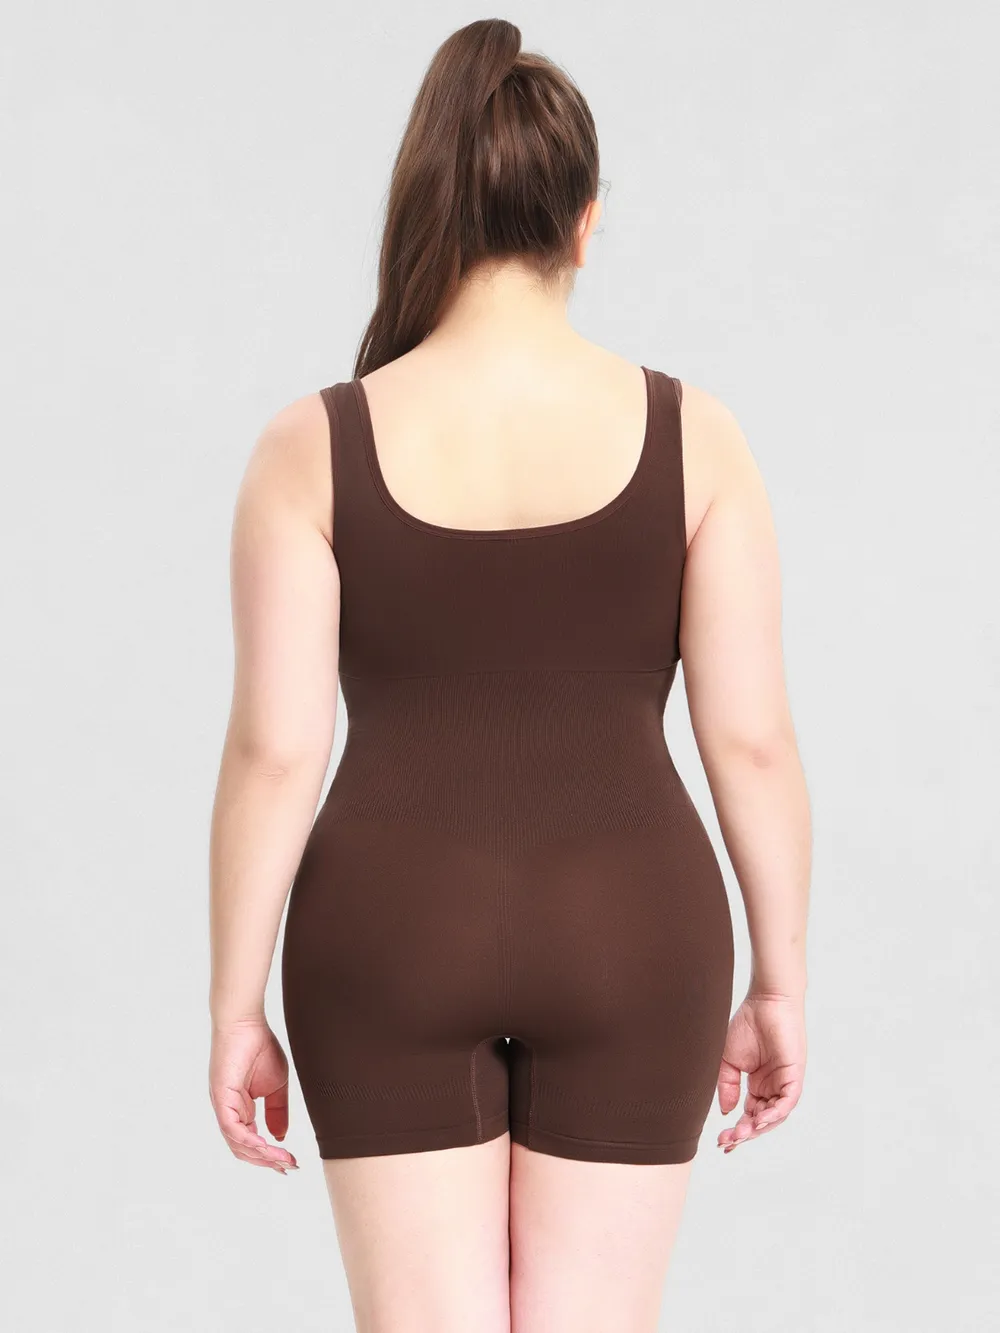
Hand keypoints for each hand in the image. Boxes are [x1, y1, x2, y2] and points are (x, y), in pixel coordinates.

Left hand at [209, 1016, 299, 1172]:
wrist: (246, 1023)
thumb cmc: (259, 1047)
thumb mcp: (276, 1086)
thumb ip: (277, 1112)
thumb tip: (279, 1138)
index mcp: (240, 1109)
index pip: (252, 1142)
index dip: (270, 1156)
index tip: (291, 1163)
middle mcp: (229, 1112)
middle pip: (244, 1149)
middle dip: (267, 1162)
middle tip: (289, 1166)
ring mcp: (223, 1107)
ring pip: (238, 1144)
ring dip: (261, 1156)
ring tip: (282, 1159)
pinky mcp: (221, 1099)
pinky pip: (232, 1129)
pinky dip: (249, 1142)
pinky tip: (266, 1147)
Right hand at [716, 992, 805, 1152]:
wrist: (765, 1001)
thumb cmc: (747, 1024)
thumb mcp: (728, 1060)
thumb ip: (726, 1086)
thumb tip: (726, 1112)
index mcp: (758, 1084)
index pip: (749, 1114)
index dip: (737, 1129)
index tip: (721, 1142)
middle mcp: (773, 1087)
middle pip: (762, 1120)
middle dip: (745, 1133)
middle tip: (728, 1142)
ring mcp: (785, 1082)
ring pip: (775, 1115)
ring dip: (759, 1127)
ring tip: (741, 1134)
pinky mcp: (795, 1076)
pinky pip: (787, 1102)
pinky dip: (775, 1113)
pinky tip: (758, 1120)